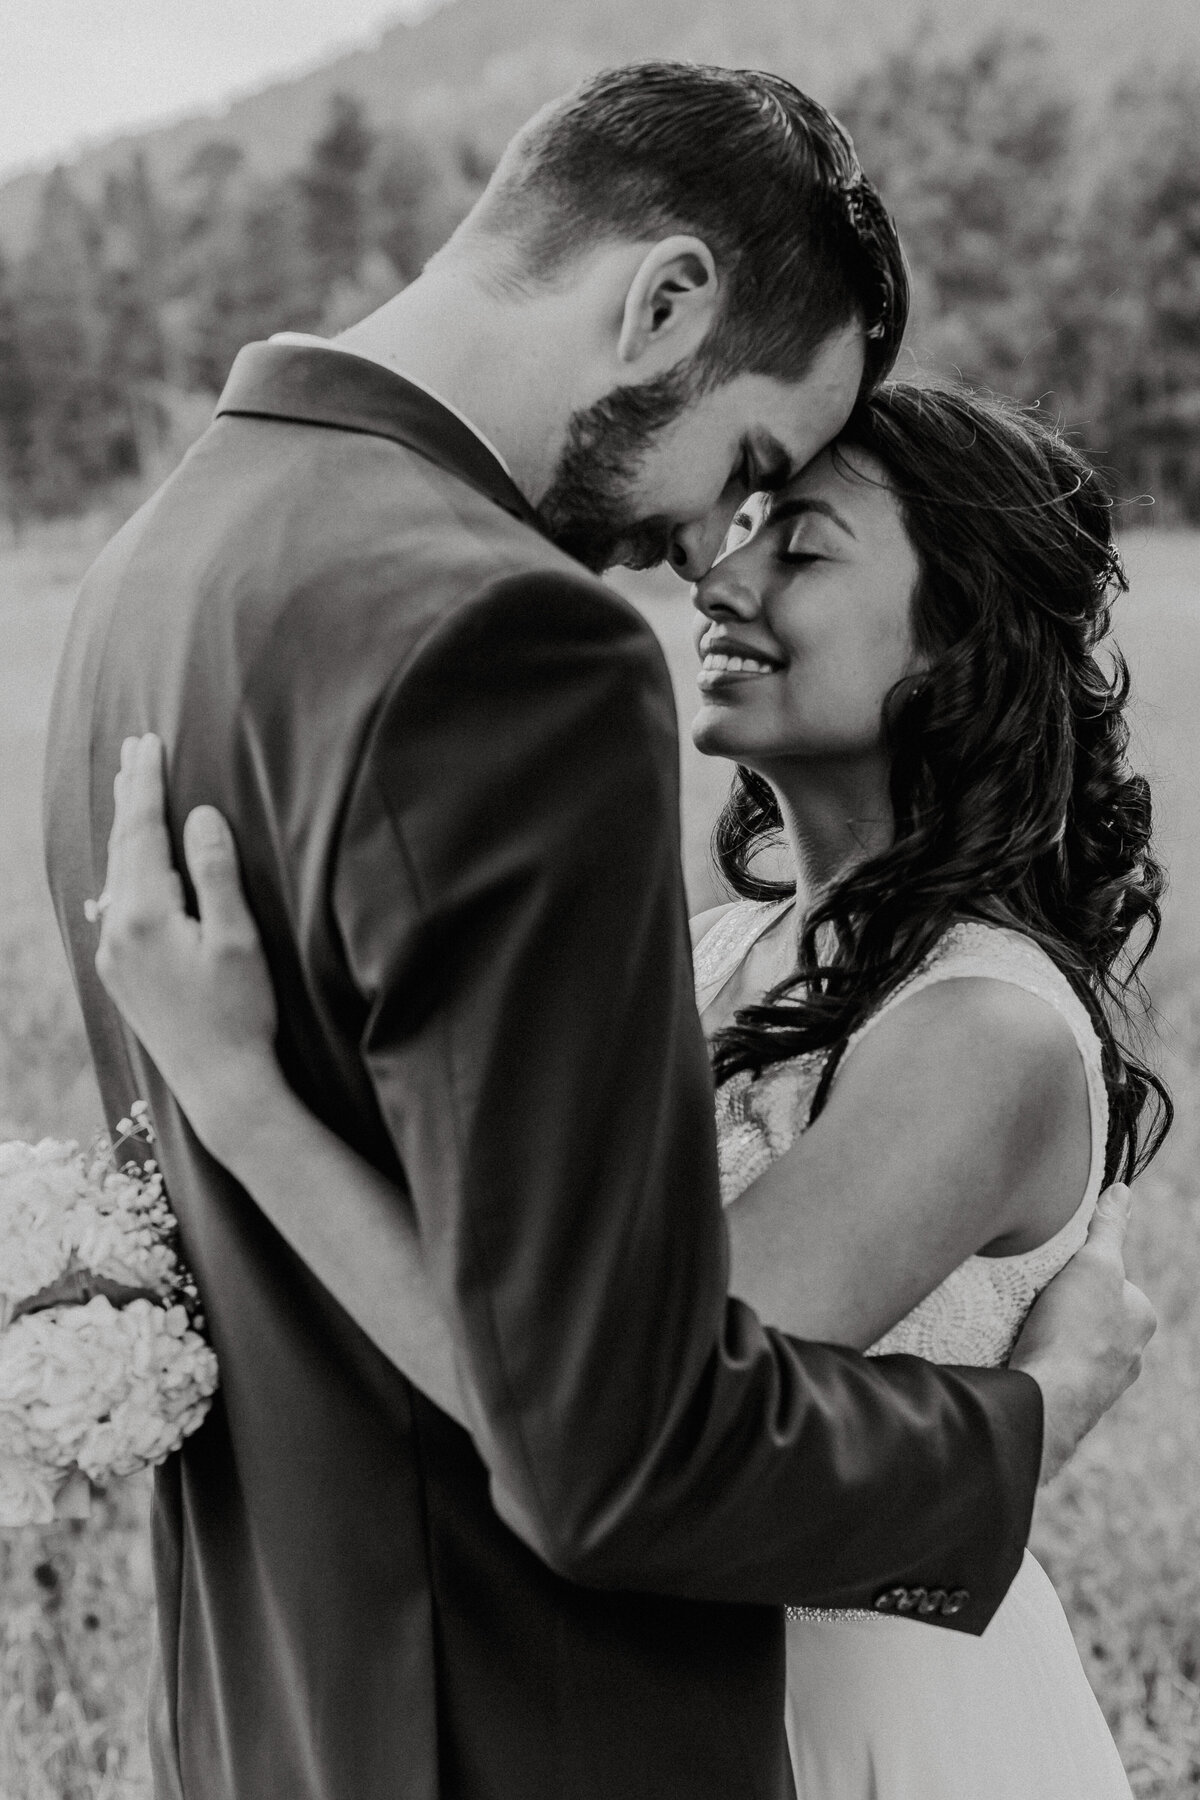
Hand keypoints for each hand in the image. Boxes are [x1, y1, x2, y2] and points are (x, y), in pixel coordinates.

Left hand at [94, 734, 281, 1152]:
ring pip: (115, 875)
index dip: (147, 786)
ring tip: (132, 792)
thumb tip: (198, 816)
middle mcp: (118, 932)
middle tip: (136, 748)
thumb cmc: (240, 1012)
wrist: (220, 1085)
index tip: (149, 743)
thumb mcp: (237, 939)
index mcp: (146, 915)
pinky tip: (133, 863)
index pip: (143, 832)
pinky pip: (117, 902)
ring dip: (126, 831)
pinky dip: (126, 867)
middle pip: (121, 847)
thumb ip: (216, 873)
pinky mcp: (120, 974)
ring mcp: (114, 955)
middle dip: (131, 796)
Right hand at [1009, 1182, 1154, 1482]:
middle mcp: (1130, 1356)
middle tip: (1032, 1297)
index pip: (1111, 1279)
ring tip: (1021, 1326)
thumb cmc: (1077, 1329)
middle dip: (1065, 1307)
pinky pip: (1055, 1371)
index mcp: (1141, 1319)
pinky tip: (1019, 1354)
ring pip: (1073, 1346)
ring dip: (1050, 1337)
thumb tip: (1122, 1191)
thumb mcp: (1094, 1263)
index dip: (1079, 1268)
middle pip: (1091, 1314)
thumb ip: (1108, 1228)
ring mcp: (1101, 1384)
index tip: (1053, 1269)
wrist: (1048, 1399)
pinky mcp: (1071, 1404)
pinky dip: (1039, 1360)